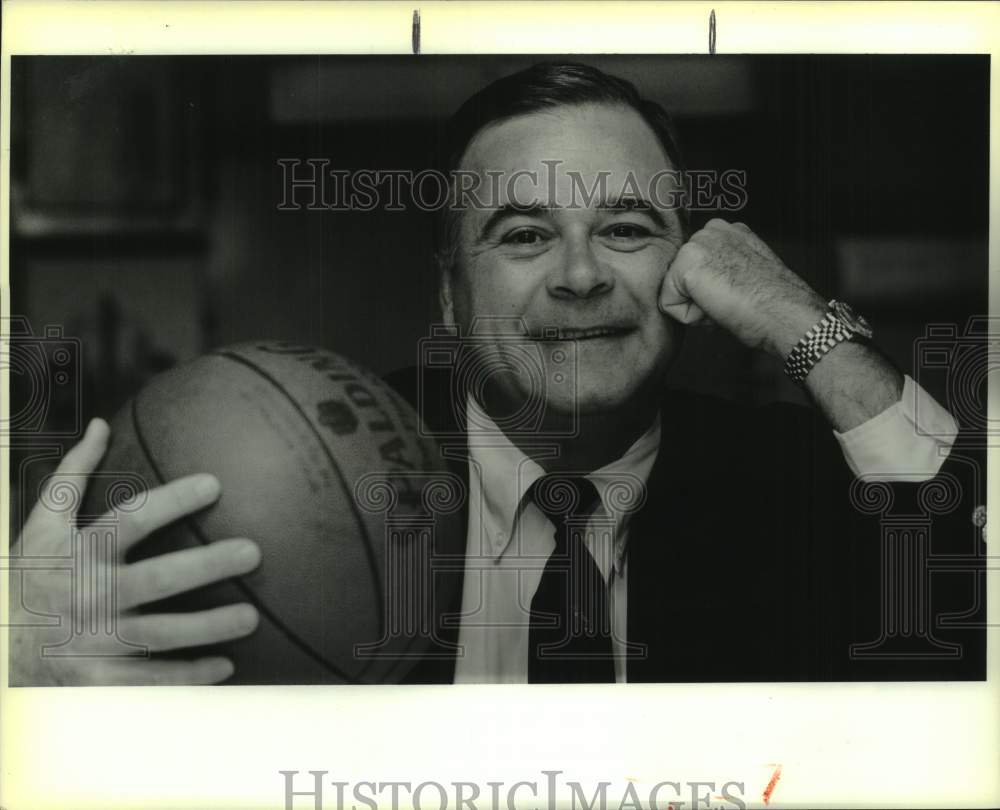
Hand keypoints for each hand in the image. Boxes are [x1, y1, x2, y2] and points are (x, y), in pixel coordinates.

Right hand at [9, 419, 261, 685]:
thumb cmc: (28, 574)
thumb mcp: (40, 524)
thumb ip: (72, 474)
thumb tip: (102, 425)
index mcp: (77, 552)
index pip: (131, 519)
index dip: (171, 501)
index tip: (215, 484)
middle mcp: (87, 594)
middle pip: (156, 578)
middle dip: (205, 566)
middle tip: (252, 551)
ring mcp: (92, 638)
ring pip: (159, 633)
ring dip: (207, 627)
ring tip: (252, 616)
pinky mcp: (94, 678)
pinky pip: (146, 680)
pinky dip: (185, 677)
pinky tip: (224, 667)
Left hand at [659, 218, 901, 429]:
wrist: (787, 313)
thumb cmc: (773, 305)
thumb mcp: (744, 275)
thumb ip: (720, 272)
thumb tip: (704, 287)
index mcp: (727, 232)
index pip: (692, 270)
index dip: (711, 294)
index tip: (739, 295)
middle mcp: (711, 230)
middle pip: (679, 280)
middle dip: (699, 300)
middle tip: (733, 302)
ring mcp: (699, 243)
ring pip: (673, 292)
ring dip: (696, 309)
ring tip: (727, 304)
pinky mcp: (687, 264)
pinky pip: (669, 305)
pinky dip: (691, 318)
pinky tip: (719, 307)